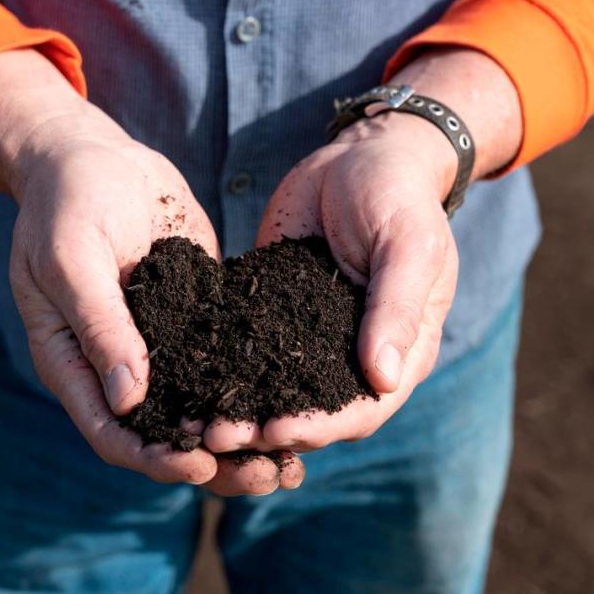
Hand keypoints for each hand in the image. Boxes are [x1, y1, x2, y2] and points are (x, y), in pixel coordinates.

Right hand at [0, 50, 303, 494]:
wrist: (91, 156)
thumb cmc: (67, 201)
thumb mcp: (73, 259)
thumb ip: (100, 326)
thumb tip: (128, 400)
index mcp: (75, 362)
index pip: (112, 432)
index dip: (154, 457)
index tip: (200, 464)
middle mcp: (117, 366)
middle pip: (164, 436)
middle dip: (213, 462)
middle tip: (268, 474)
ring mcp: (158, 345)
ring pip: (200, 408)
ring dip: (241, 435)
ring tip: (293, 455)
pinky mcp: (193, 318)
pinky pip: (223, 363)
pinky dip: (253, 387)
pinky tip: (296, 396)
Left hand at [204, 48, 520, 453]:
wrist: (360, 155)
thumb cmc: (398, 195)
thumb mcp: (408, 245)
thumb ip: (396, 308)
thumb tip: (382, 379)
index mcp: (401, 351)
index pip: (365, 408)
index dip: (322, 426)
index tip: (277, 431)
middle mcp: (355, 356)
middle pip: (315, 414)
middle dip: (268, 431)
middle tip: (217, 437)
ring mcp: (314, 340)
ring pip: (277, 393)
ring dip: (238, 413)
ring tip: (193, 423)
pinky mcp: (276, 317)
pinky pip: (250, 353)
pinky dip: (221, 372)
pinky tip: (185, 380)